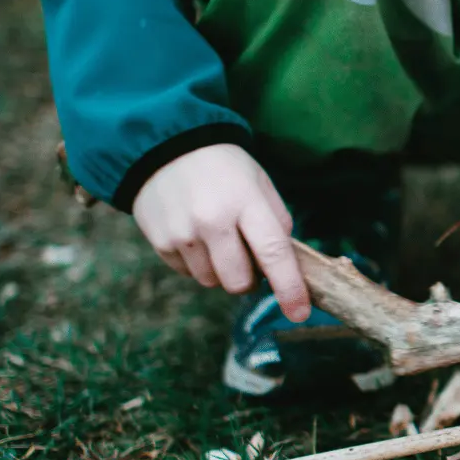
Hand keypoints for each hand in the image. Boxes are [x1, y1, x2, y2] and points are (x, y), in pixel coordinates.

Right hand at [133, 144, 310, 321]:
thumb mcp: (259, 184)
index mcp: (246, 202)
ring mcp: (183, 234)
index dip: (289, 288)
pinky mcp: (160, 242)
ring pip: (213, 282)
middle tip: (247, 253)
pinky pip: (189, 274)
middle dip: (250, 278)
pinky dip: (198, 263)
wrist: (163, 146)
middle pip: (240, 281)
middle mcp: (212, 221)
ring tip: (218, 237)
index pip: (273, 253)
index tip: (299, 313)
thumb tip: (286, 266)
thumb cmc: (224, 168)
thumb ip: (277, 222)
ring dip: (222, 270)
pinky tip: (195, 235)